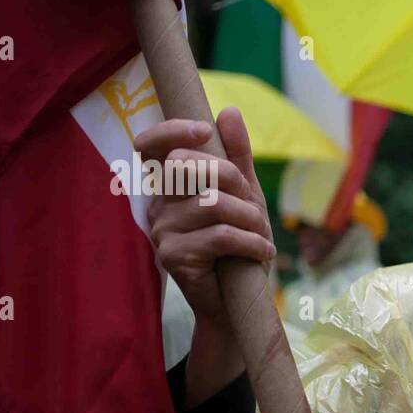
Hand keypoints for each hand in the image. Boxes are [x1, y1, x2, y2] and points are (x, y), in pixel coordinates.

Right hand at [136, 107, 274, 328]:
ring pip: (212, 203)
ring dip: (251, 218)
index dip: (172, 130)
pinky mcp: (173, 257)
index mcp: (169, 186)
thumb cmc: (239, 245)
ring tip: (262, 236)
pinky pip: (220, 236)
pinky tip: (262, 253)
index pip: (150, 146)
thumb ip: (236, 157)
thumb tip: (228, 111)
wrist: (236, 301)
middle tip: (254, 207)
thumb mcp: (244, 196)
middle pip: (189, 167)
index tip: (205, 131)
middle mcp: (158, 204)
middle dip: (234, 180)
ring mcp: (161, 231)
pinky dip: (251, 242)